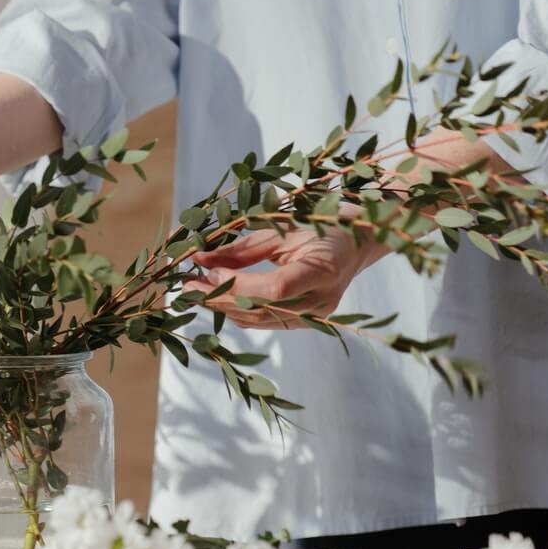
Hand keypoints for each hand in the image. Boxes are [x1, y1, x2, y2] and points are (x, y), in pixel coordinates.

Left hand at [184, 224, 389, 328]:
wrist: (359, 241)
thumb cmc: (323, 225)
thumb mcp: (283, 228)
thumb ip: (243, 248)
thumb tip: (199, 259)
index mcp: (324, 269)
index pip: (276, 289)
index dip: (238, 284)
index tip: (208, 272)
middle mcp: (322, 300)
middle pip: (263, 310)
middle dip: (219, 298)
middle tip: (187, 284)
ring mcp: (316, 317)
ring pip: (259, 321)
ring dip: (222, 308)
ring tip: (195, 290)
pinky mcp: (306, 322)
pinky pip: (265, 323)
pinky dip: (237, 312)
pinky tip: (217, 298)